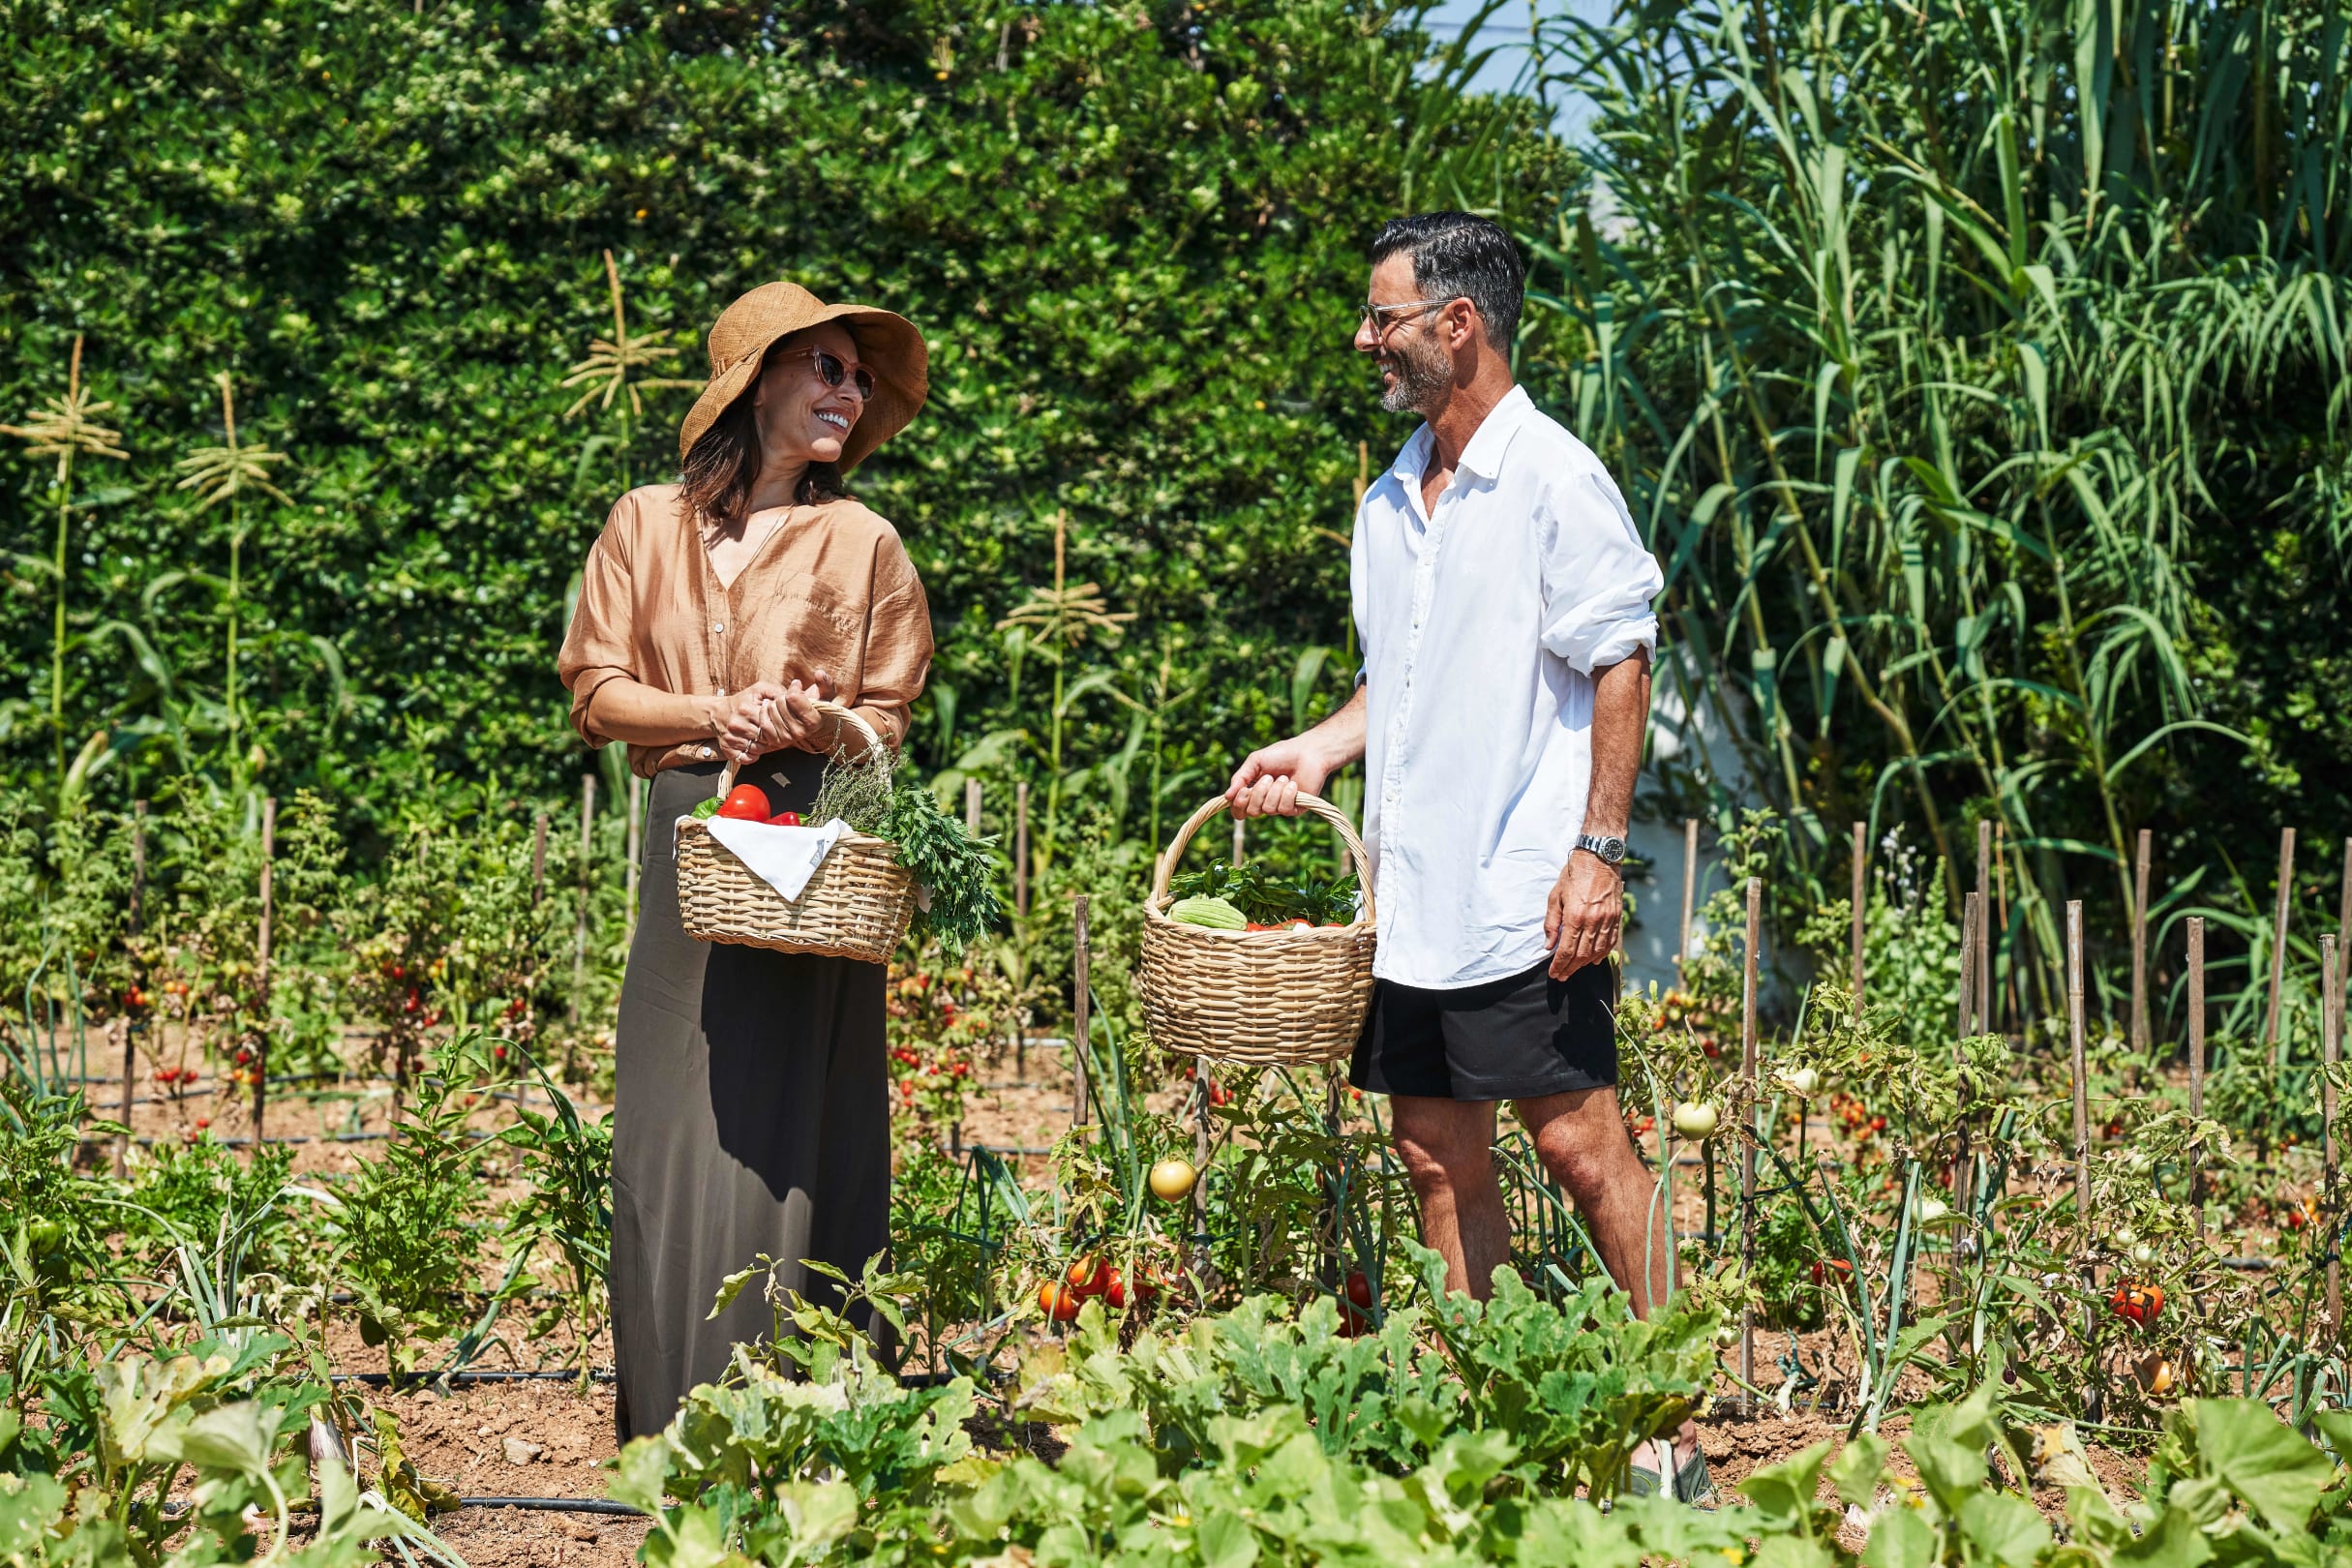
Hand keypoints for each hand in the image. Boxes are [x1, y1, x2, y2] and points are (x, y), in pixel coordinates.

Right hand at [715, 671, 836, 761]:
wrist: (718, 713)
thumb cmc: (743, 701)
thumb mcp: (758, 690)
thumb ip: (776, 691)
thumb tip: (792, 694)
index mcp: (746, 709)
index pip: (770, 722)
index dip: (778, 723)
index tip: (779, 722)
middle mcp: (737, 724)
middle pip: (765, 737)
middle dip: (772, 736)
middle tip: (773, 732)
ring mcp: (731, 738)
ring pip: (758, 749)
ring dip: (764, 746)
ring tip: (762, 737)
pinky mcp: (727, 749)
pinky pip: (746, 758)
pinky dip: (753, 755)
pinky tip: (754, 746)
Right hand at [1226, 733, 1335, 818]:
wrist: (1308, 753)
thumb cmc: (1282, 754)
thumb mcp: (1255, 761)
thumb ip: (1240, 777)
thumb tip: (1227, 796)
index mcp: (1253, 792)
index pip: (1239, 810)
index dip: (1238, 804)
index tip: (1244, 790)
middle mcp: (1265, 802)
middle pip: (1252, 812)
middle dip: (1258, 794)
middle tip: (1268, 778)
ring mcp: (1280, 807)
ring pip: (1268, 810)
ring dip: (1275, 790)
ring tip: (1284, 777)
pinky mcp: (1295, 809)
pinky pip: (1284, 809)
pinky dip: (1287, 794)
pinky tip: (1293, 784)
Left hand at [1545, 851, 1623, 979]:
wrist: (1599, 858)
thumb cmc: (1574, 875)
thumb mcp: (1555, 896)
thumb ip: (1552, 923)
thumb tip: (1549, 945)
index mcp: (1575, 916)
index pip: (1566, 950)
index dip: (1559, 965)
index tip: (1554, 974)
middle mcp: (1593, 921)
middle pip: (1581, 955)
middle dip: (1570, 969)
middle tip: (1562, 976)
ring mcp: (1607, 920)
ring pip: (1597, 951)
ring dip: (1585, 964)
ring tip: (1575, 969)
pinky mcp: (1616, 917)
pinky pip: (1610, 942)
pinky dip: (1602, 954)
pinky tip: (1594, 960)